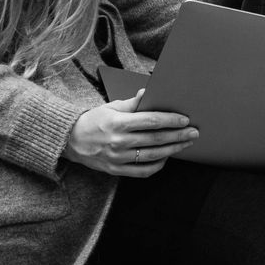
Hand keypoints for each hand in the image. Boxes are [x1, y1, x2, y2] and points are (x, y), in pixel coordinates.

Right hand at [63, 93, 198, 176]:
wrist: (70, 141)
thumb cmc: (93, 120)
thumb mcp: (111, 107)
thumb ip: (133, 103)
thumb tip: (148, 92)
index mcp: (118, 123)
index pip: (151, 121)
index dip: (171, 120)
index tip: (185, 119)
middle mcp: (119, 142)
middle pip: (156, 139)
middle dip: (178, 135)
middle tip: (194, 132)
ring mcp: (118, 158)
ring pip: (153, 156)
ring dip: (173, 150)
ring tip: (186, 144)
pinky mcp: (116, 170)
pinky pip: (143, 171)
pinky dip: (158, 165)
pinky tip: (166, 157)